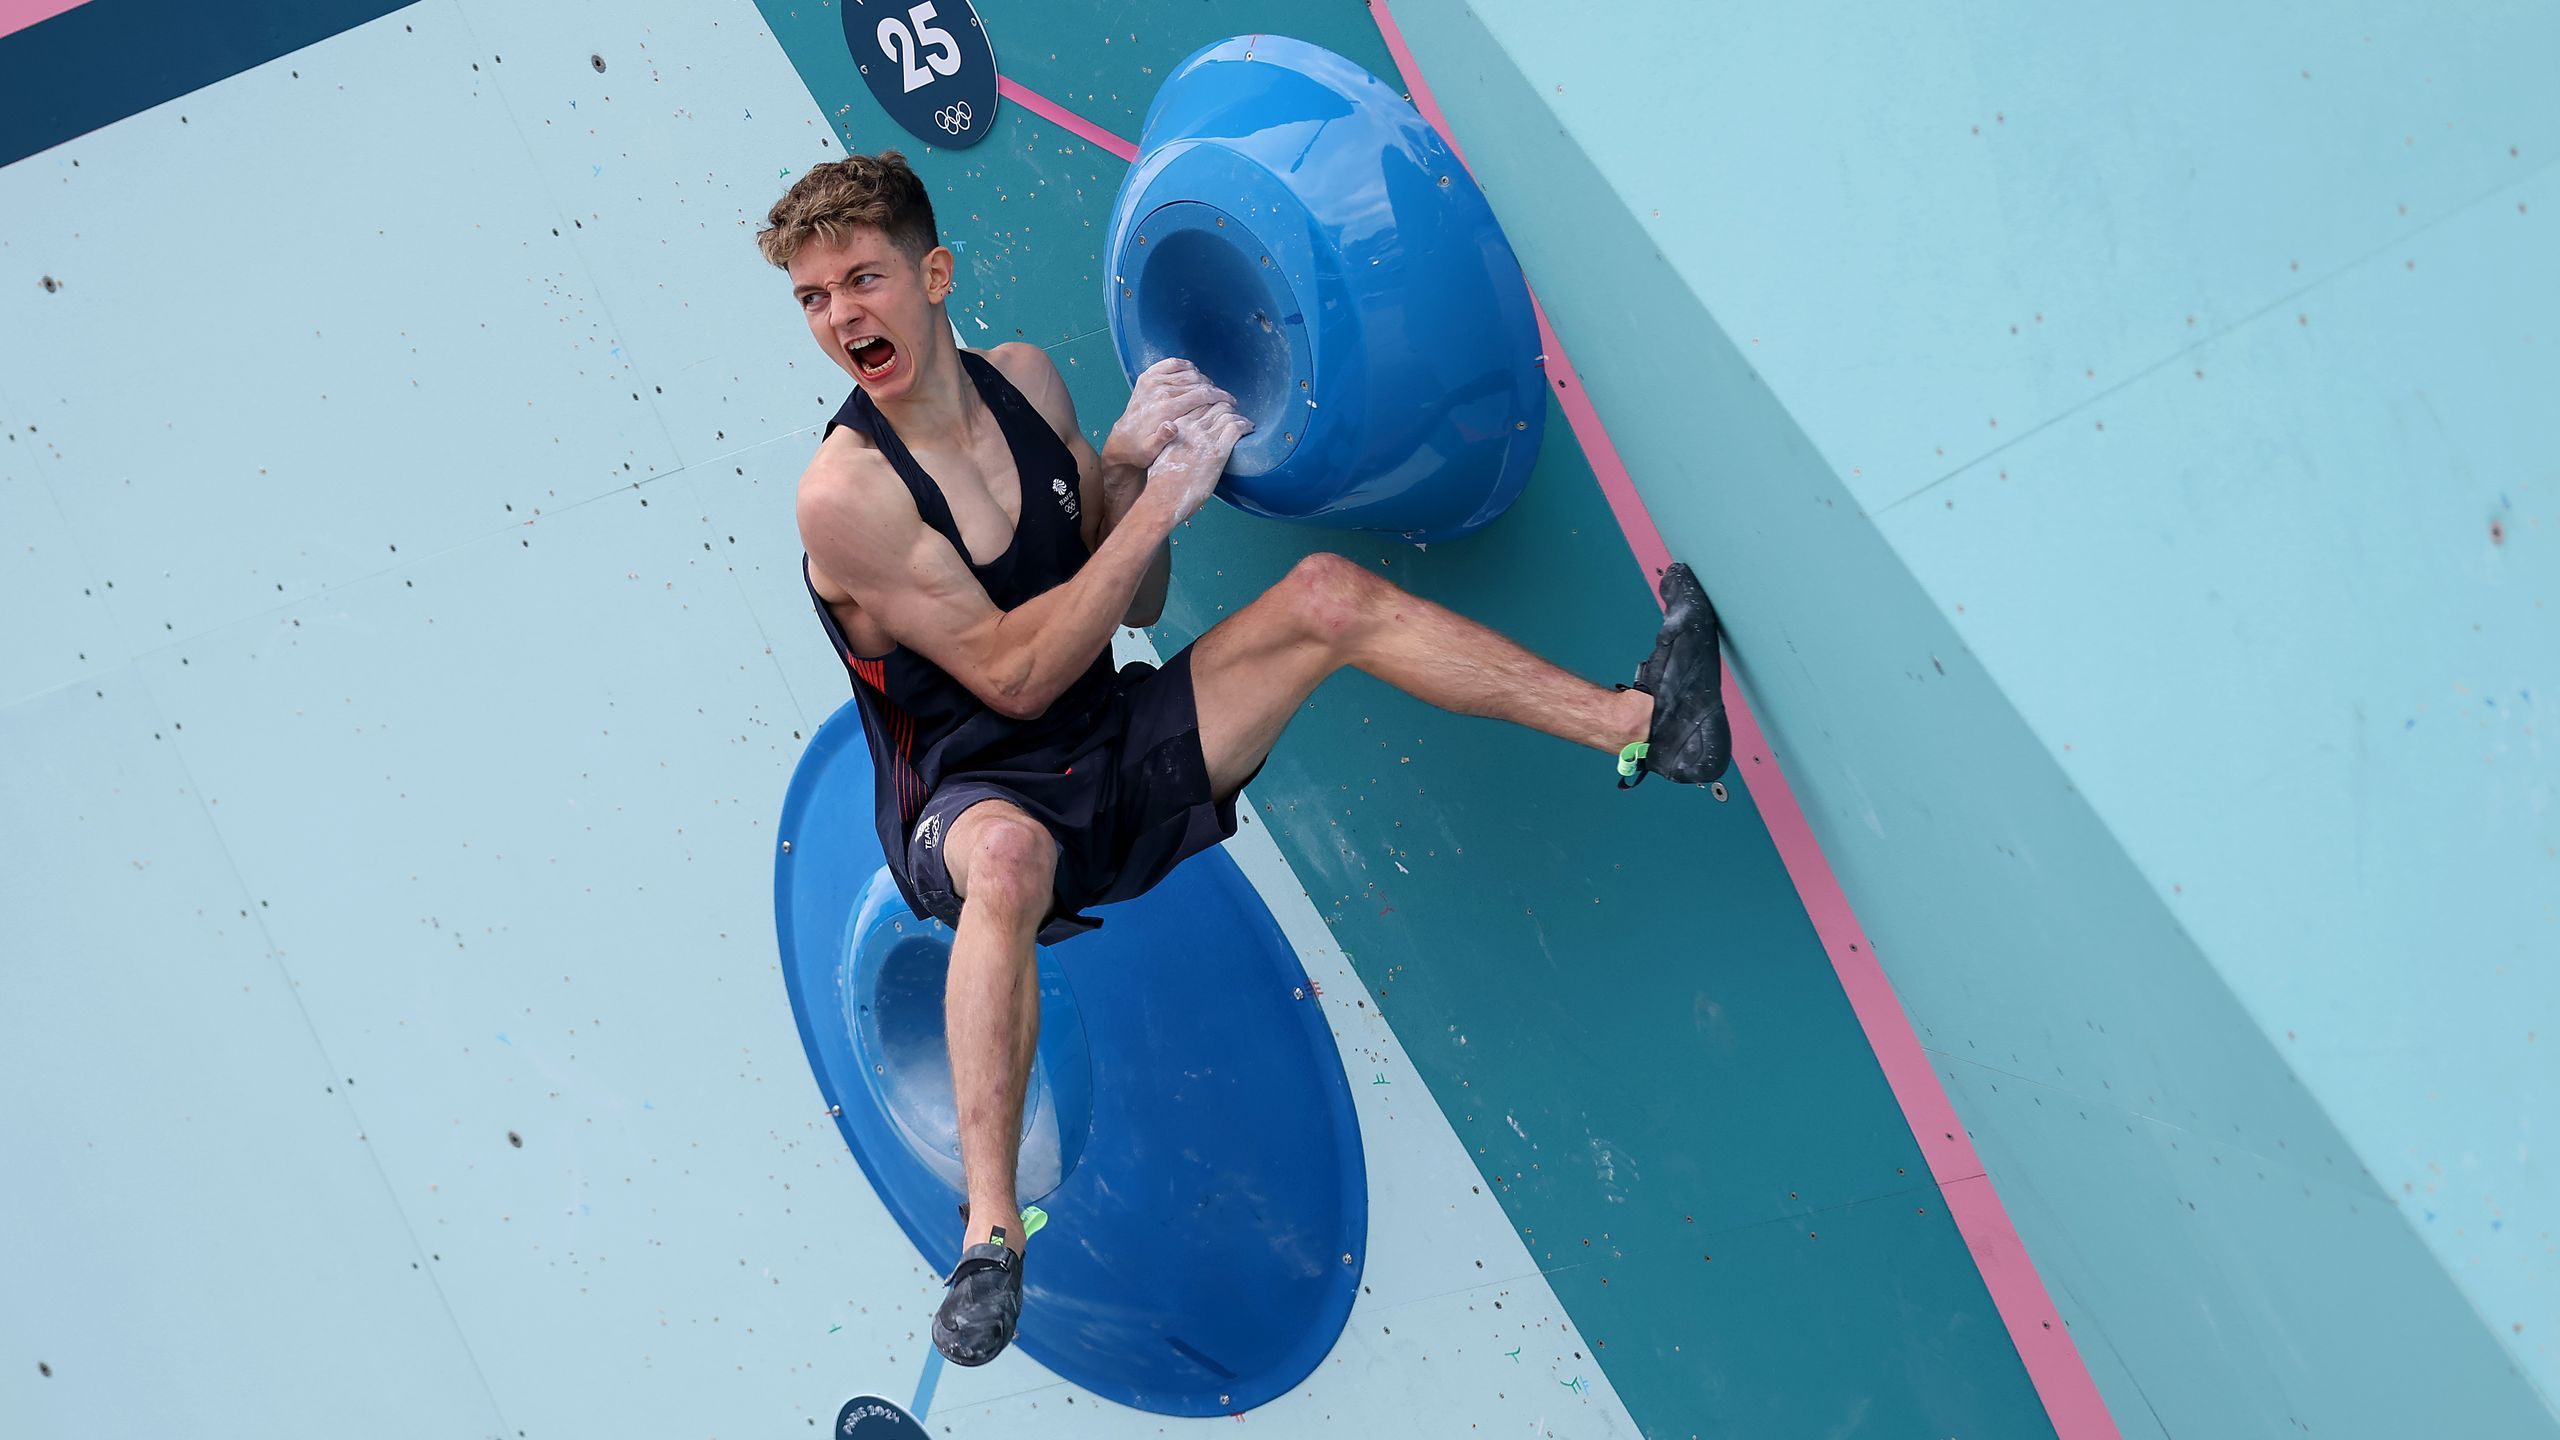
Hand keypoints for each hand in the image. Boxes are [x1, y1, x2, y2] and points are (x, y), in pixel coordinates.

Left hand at [1102, 357, 1231, 470]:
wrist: (1122, 442)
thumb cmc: (1141, 450)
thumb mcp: (1151, 452)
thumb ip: (1162, 439)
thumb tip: (1172, 427)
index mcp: (1165, 408)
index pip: (1201, 394)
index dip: (1221, 396)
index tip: (1232, 402)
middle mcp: (1159, 390)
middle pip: (1198, 382)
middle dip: (1215, 389)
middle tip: (1223, 399)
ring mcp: (1152, 381)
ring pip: (1188, 372)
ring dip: (1203, 380)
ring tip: (1209, 392)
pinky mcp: (1147, 376)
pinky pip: (1172, 363)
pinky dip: (1186, 366)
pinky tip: (1193, 375)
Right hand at [1146, 403, 1253, 522]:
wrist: (1162, 498)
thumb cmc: (1161, 482)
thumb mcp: (1164, 452)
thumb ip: (1176, 441)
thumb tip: (1188, 445)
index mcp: (1176, 425)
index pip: (1200, 403)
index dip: (1213, 405)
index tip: (1220, 410)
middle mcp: (1191, 427)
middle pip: (1215, 406)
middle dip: (1228, 409)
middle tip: (1235, 416)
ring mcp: (1205, 439)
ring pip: (1228, 414)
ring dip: (1238, 417)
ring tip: (1244, 423)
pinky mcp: (1217, 452)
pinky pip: (1236, 429)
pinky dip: (1245, 426)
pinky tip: (1249, 428)